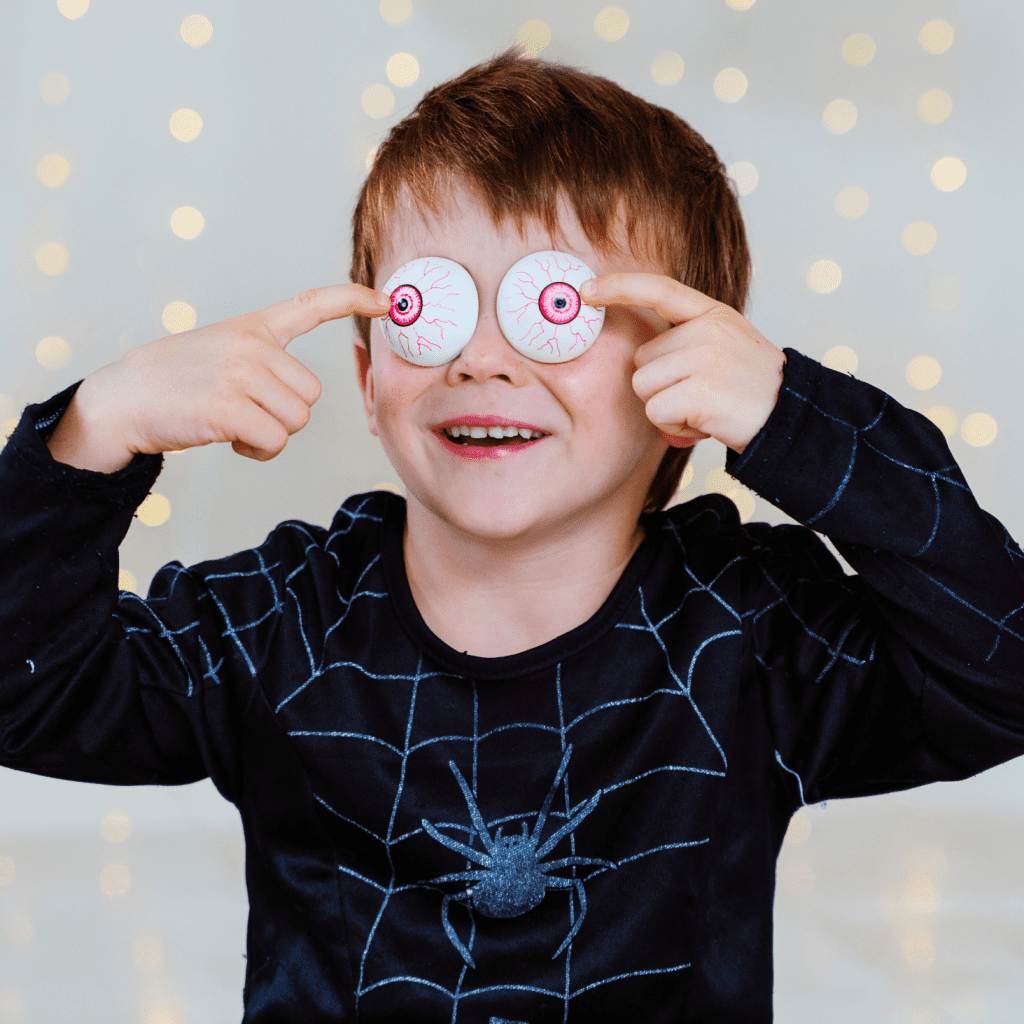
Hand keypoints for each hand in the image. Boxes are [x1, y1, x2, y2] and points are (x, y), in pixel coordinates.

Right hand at [72, 285, 390, 464]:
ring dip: (271, 436)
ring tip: (234, 426)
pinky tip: (230, 440)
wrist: (121, 398)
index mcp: (252, 327)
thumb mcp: (221, 352)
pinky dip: (258, 452)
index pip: (311, 305)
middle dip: (285, 415)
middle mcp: (251, 345)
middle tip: (247, 414)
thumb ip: (262, 363)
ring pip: (297, 420)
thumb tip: (300, 401)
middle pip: (311, 394)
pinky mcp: (227, 406)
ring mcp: (240, 373)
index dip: (352, 300)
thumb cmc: (174, 383)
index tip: (386, 302)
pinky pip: (275, 441)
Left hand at [581, 274, 785, 454]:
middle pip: (641, 360)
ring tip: (703, 409)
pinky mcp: (700, 391)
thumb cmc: (751, 391)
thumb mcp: (726, 347)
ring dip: (665, 409)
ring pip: (644, 388)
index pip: (658, 289)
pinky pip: (656, 412)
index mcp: (712, 314)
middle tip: (699, 396)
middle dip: (660, 386)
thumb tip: (640, 359)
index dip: (619, 287)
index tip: (587, 291)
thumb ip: (687, 342)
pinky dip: (673, 427)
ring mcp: (704, 359)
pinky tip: (703, 423)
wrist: (792, 420)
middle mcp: (707, 330)